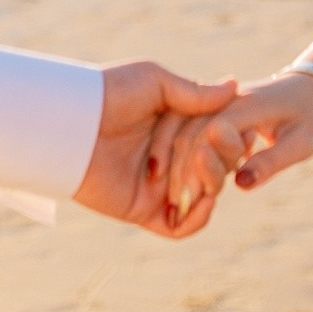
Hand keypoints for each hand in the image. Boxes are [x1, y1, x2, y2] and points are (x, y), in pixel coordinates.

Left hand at [75, 60, 238, 237]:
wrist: (72, 124)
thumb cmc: (110, 93)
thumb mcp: (155, 82)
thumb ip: (194, 93)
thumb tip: (235, 87)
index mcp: (175, 126)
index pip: (218, 138)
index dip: (232, 137)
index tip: (240, 131)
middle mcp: (171, 157)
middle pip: (216, 168)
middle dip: (221, 161)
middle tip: (210, 150)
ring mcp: (159, 187)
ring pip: (203, 196)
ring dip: (210, 185)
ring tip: (201, 168)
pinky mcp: (144, 211)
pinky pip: (180, 229)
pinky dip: (196, 219)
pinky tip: (202, 202)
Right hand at [172, 67, 312, 210]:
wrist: (312, 87)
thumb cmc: (312, 117)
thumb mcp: (301, 142)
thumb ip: (271, 161)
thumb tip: (241, 184)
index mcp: (247, 105)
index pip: (210, 134)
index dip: (196, 168)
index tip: (188, 201)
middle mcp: (226, 100)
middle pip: (189, 134)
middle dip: (179, 173)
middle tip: (173, 210)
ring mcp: (217, 103)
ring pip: (182, 131)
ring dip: (172, 164)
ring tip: (172, 201)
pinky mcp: (213, 110)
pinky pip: (187, 129)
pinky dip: (177, 155)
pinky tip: (175, 183)